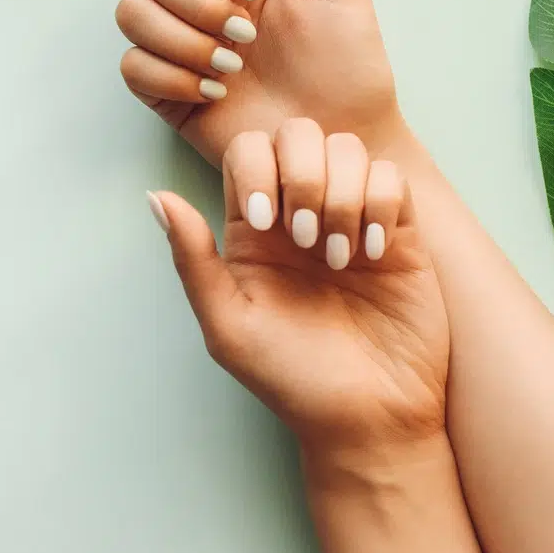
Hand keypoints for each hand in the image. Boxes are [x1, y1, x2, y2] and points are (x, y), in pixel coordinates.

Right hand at [116, 0, 406, 167]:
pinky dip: (167, 77)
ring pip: (131, 12)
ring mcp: (183, 46)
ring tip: (230, 72)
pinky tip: (211, 94)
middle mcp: (204, 1)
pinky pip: (131, 67)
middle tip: (244, 38)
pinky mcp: (169, 92)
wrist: (340, 139)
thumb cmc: (349, 66)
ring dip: (180, 40)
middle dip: (194, 2)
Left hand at [147, 118, 449, 454]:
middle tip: (309, 241)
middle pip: (299, 133)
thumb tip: (156, 196)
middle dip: (304, 177)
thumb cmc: (291, 378)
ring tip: (345, 258)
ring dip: (344, 195)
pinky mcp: (398, 230)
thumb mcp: (229, 326)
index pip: (249, 150)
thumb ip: (193, 259)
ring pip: (348, 148)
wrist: (369, 419)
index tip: (271, 226)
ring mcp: (352, 215)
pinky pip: (391, 178)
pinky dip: (382, 206)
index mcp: (254, 226)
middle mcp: (301, 209)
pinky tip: (375, 253)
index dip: (259, 171)